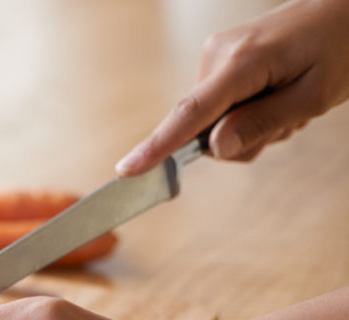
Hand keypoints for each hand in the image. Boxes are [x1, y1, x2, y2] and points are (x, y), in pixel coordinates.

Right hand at [116, 0, 348, 175]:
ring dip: (250, 125)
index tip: (127, 169)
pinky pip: (220, 105)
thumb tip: (214, 148)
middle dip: (243, 138)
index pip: (191, 113)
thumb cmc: (341, 46)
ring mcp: (215, 54)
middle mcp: (218, 54)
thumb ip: (263, 123)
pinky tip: (277, 93)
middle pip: (205, 127)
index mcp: (242, 62)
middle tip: (289, 122)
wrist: (345, 7)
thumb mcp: (315, 96)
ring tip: (288, 102)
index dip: (158, 146)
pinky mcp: (219, 58)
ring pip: (213, 121)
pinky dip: (248, 111)